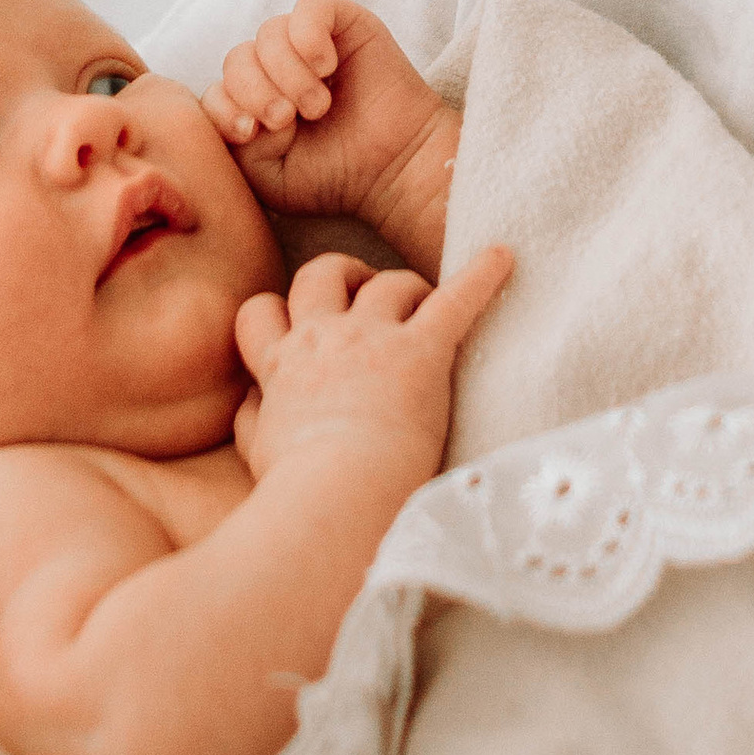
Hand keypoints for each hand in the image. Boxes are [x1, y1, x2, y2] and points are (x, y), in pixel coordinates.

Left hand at [205, 0, 460, 272]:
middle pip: (236, 58)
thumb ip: (234, 145)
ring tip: (318, 105)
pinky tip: (327, 67)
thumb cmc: (334, 176)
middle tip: (289, 120)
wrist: (395, 171)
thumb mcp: (268, 175)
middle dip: (255, 92)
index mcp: (254, 102)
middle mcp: (276, 68)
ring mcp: (308, 42)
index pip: (215, 88)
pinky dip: (309, 37)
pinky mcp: (343, 22)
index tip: (251, 134)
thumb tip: (236, 108)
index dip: (225, 108)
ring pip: (269, 33)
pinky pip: (308, 7)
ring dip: (288, 74)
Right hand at [233, 242, 512, 487]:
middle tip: (362, 289)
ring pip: (388, 282)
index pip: (261, 313)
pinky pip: (455, 300)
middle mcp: (323, 338)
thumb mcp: (256, 451)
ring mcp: (374, 339)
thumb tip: (250, 399)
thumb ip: (253, 418)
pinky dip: (482, 276)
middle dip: (342, 274)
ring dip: (407, 286)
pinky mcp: (422, 351)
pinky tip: (503, 257)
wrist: (332, 497)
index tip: (297, 322)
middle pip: (323, 274)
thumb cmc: (295, 489)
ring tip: (424, 300)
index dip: (279, 312)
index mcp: (281, 365)